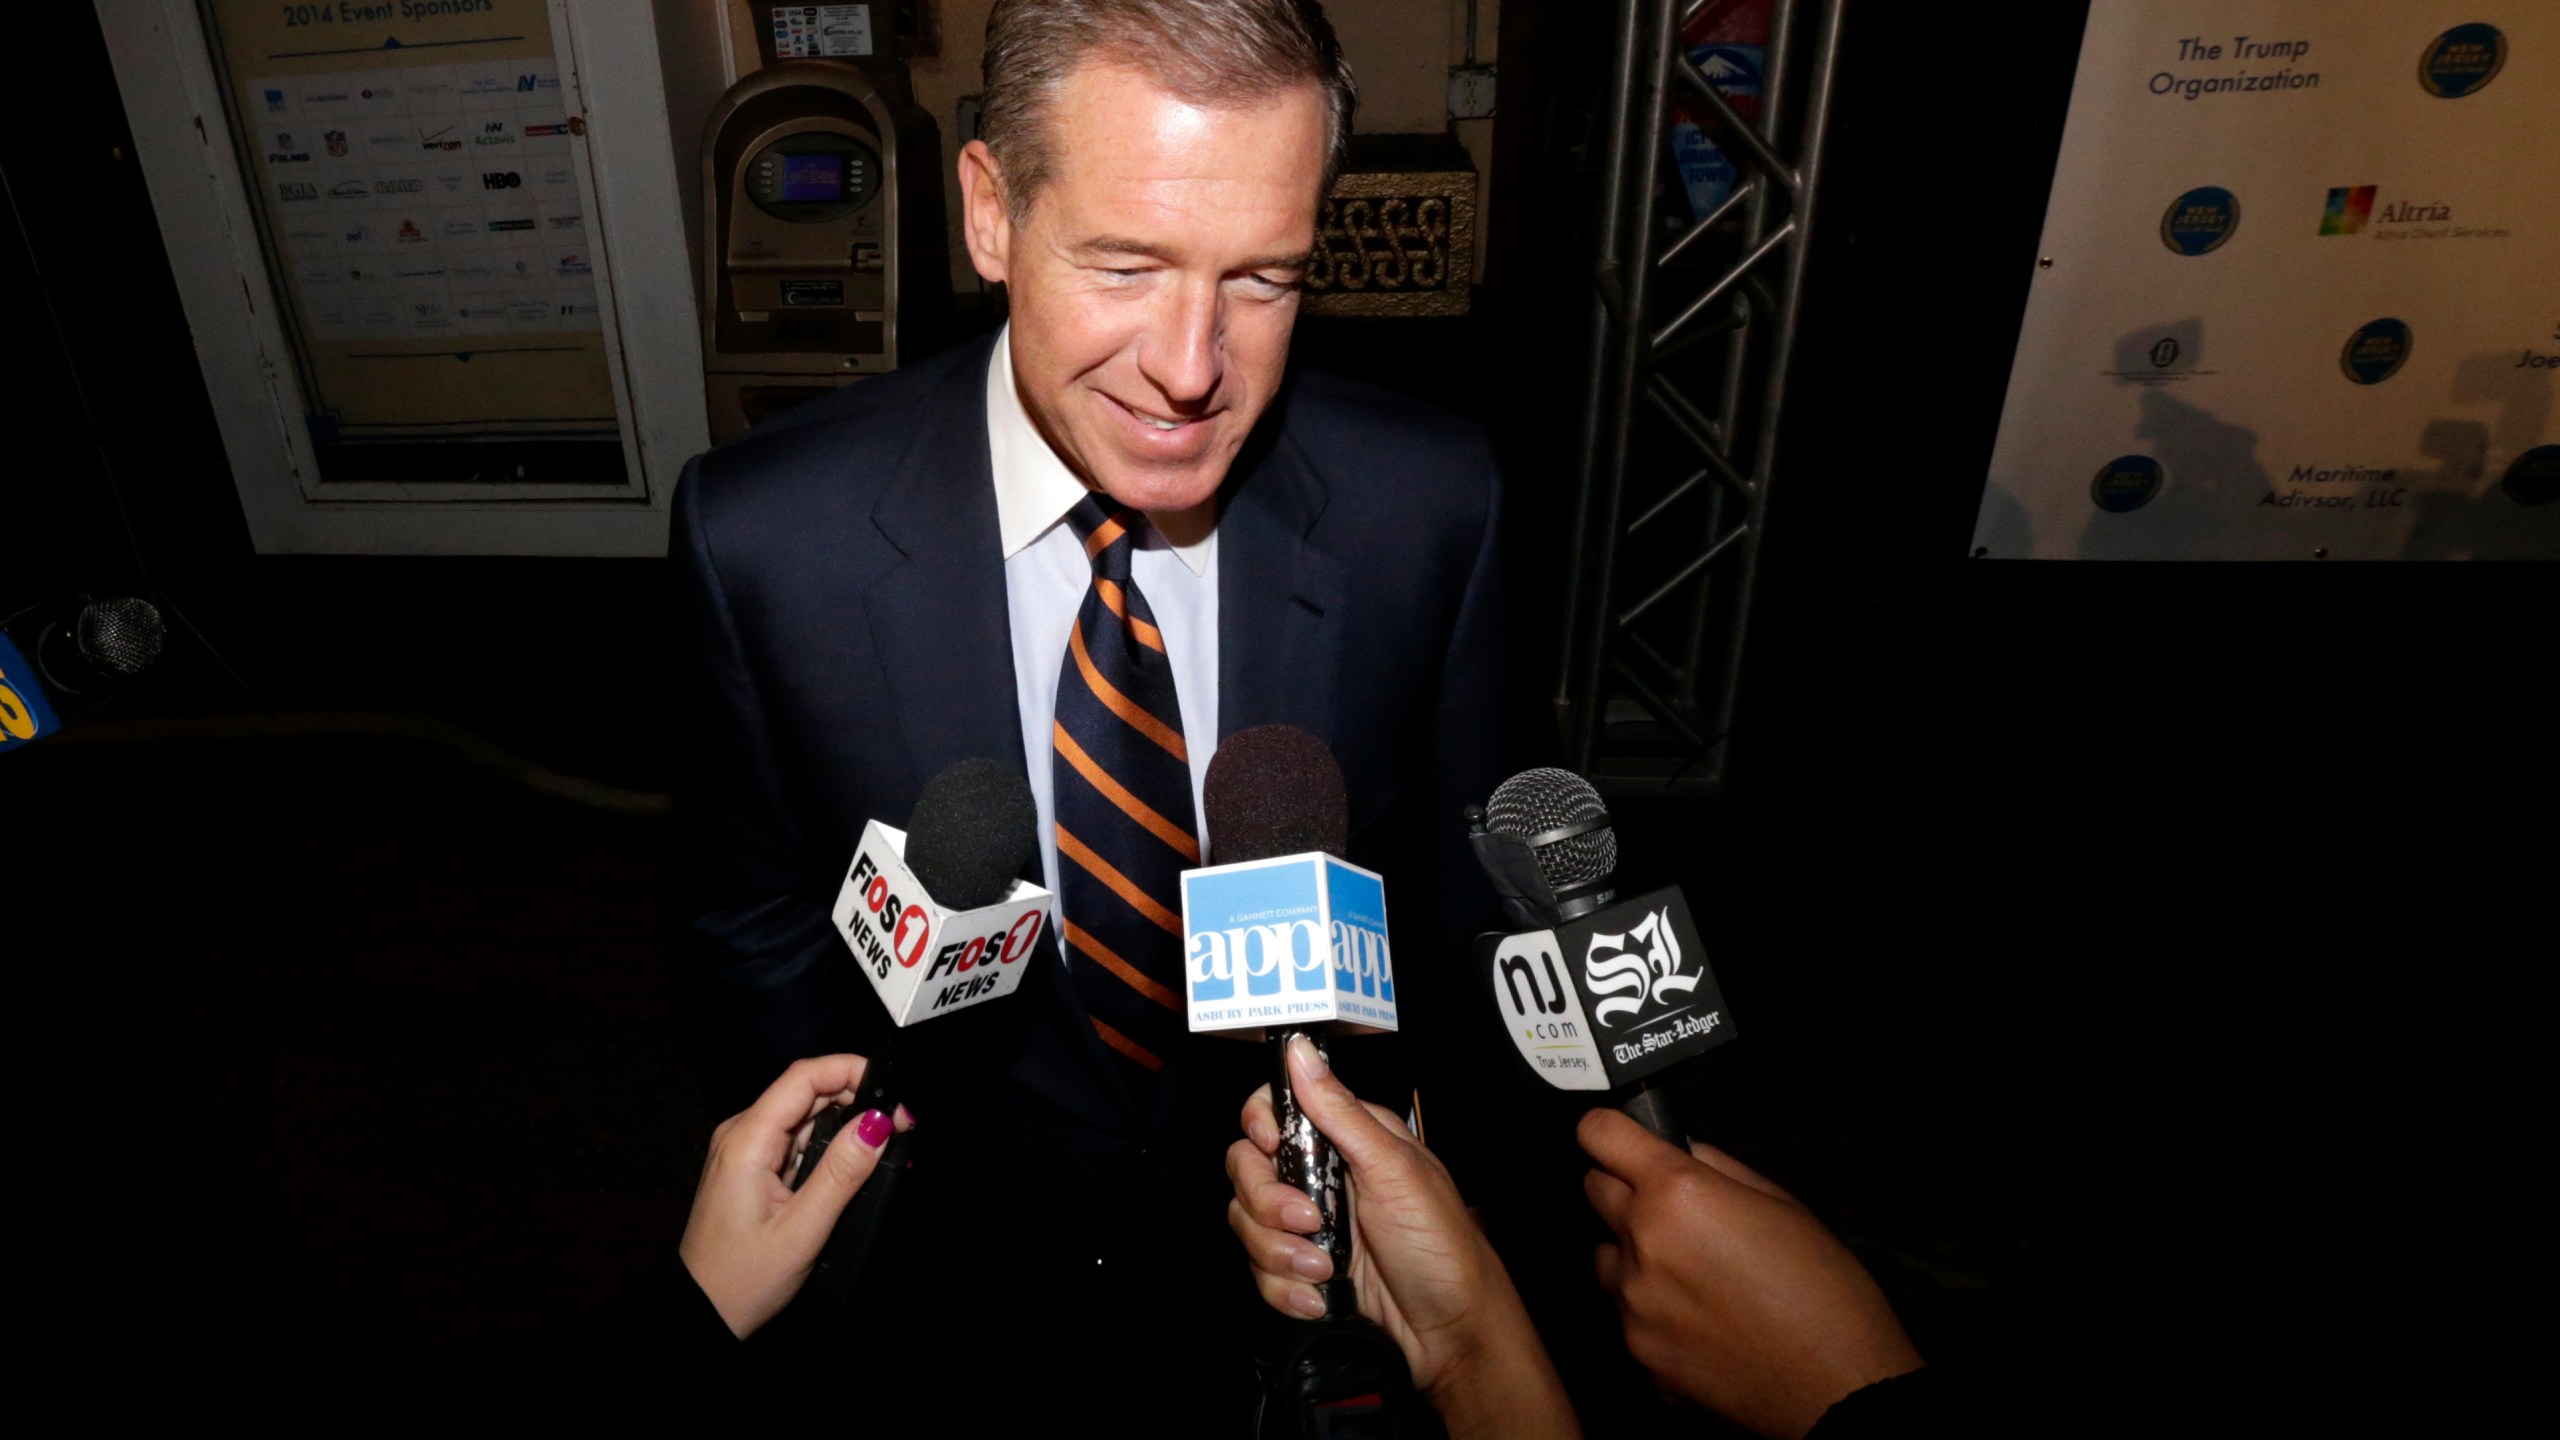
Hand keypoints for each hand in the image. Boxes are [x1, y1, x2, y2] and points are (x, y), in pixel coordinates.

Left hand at [677, 1054, 914, 1337]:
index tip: (893, 1096)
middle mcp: (741, 1134)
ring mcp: (743, 1150)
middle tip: (899, 1128)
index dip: (853, 1072)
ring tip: (883, 1148)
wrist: (701, 1313)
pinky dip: (827, 1145)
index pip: (804, 1077)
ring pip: (803, 1115)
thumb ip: (842, 1173)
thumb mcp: (802, 1230)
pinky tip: (851, 1165)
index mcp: (747, 1140)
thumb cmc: (742, 1280)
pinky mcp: (750, 1167)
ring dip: (845, 1124)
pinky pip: (794, 1140)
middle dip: (857, 1100)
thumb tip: (878, 1123)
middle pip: (806, 1091)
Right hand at [1228, 1036, 1578, 1437]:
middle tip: (1311, 1221)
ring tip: (1327, 1271)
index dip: (1261, 1127)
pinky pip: (1260, 1271)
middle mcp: (1321, 1177)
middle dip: (1270, 1203)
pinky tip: (1322, 1298)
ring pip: (1247, 1223)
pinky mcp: (1301, 1270)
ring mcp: (1308, 1226)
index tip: (1272, 1148)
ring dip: (1280, 1254)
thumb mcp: (1394, 1169)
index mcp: (1345, 1139)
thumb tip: (1300, 1050)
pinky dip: (1286, 1289)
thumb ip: (1339, 1111)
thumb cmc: (1440, 1244)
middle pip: (1247, 1168)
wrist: (1450, 1331)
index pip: (1274, 1110)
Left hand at [1580, 1109, 1920, 1437]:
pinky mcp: (1638, 1351)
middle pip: (1594, 1190)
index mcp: (1678, 1194)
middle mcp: (1643, 1242)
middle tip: (1675, 1213)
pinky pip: (1627, 1314)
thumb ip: (1721, 1170)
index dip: (1608, 1130)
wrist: (1839, 1388)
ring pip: (1607, 1257)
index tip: (1619, 1138)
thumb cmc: (1826, 1293)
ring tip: (1693, 1278)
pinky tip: (1701, 1325)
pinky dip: (1652, 1312)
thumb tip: (1684, 1152)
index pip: (1599, 1134)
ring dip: (1634, 1256)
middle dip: (1625, 1191)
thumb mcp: (1784, 1206)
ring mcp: (1633, 1303)